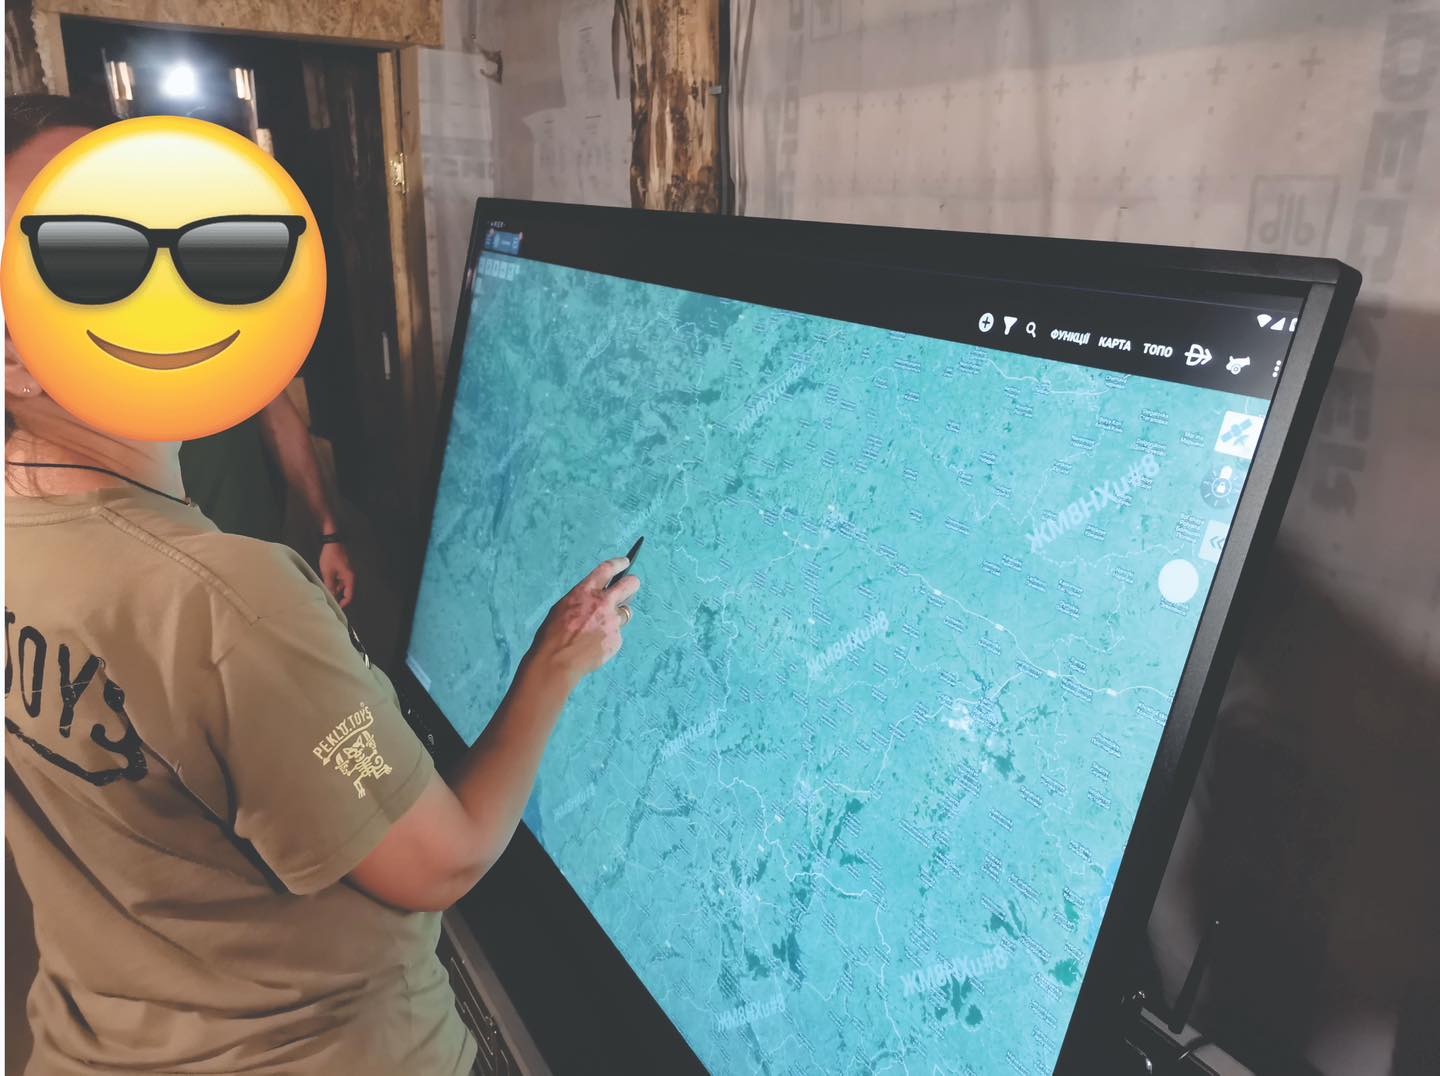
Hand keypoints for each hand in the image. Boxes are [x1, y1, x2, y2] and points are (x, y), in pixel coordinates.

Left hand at [319, 542, 356, 607]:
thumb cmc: (331, 556)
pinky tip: (327, 582)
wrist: (333, 542)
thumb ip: (330, 586)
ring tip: (325, 590)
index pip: (349, 596)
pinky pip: (341, 579)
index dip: (343, 604)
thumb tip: (331, 596)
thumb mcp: (328, 573)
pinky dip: (335, 583)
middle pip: (347, 591)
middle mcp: (351, 576)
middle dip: (338, 596)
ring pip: (343, 586)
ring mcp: (348, 572)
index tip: (336, 607)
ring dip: (335, 589)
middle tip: (329, 600)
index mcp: (350, 578)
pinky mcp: (345, 569)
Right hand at [528, 557, 639, 687]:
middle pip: (630, 585)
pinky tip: (594, 646)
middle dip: (632, 584)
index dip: (618, 564)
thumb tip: (595, 600)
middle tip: (631, 586)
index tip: (625, 562)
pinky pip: (616, 635)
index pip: (607, 569)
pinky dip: (608, 638)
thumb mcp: (563, 607)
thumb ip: (583, 600)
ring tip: (600, 628)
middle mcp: (603, 603)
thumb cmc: (553, 635)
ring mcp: (612, 621)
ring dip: (616, 617)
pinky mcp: (616, 639)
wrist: (557, 661)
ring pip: (624, 613)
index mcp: (586, 591)